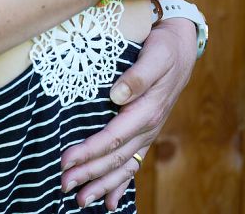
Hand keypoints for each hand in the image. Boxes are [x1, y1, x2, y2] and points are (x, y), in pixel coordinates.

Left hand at [60, 18, 196, 208]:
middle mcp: (147, 127)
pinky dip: (121, 183)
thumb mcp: (154, 55)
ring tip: (82, 202)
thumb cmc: (164, 48)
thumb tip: (118, 94)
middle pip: (115, 158)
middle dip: (89, 174)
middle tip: (64, 185)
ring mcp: (146, 133)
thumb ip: (138, 75)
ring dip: (102, 184)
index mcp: (146, 111)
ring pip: (123, 166)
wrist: (180, 47)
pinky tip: (109, 201)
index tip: (66, 160)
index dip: (89, 151)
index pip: (112, 137)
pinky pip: (133, 163)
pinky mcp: (144, 132)